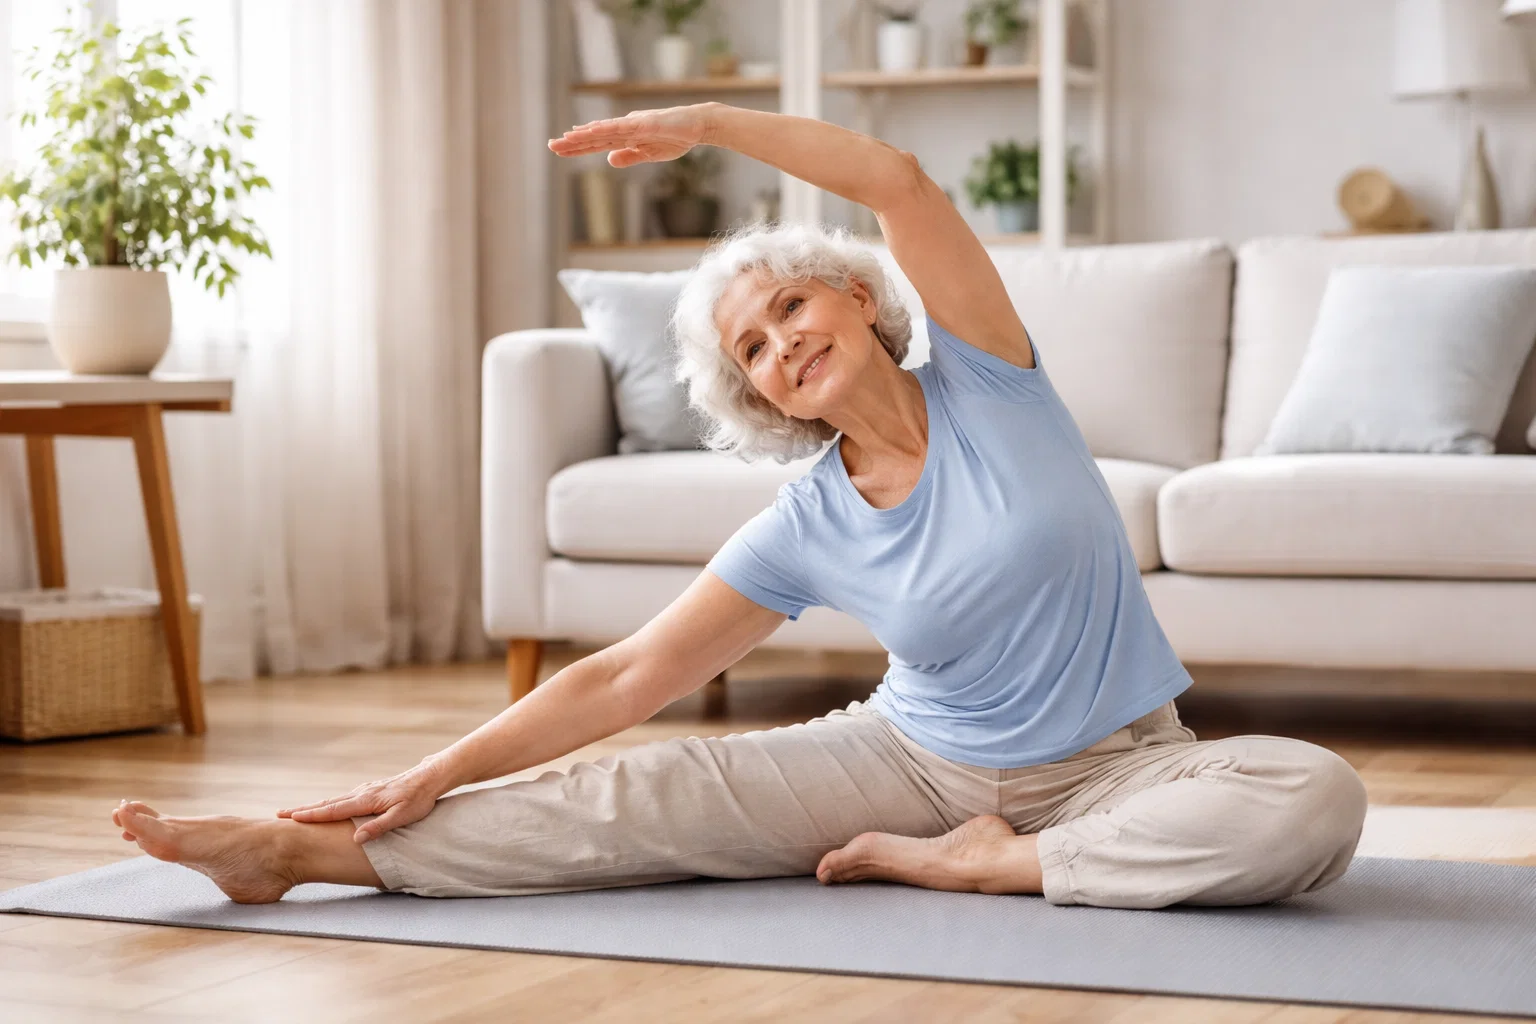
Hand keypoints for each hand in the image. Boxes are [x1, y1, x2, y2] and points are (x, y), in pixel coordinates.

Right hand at [277, 756, 451, 843]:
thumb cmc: (418, 799)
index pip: (332, 810)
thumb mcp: (402, 816)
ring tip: (296, 812)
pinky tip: (326, 807)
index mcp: (365, 801)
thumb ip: (379, 827)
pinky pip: (344, 799)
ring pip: (334, 800)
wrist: (430, 777)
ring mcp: (365, 790)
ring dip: (314, 806)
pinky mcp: (371, 791)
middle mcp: (361, 793)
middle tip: (279, 814)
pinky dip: (329, 804)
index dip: (310, 816)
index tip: (289, 818)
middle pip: (327, 803)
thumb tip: (356, 839)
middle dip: (303, 810)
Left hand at [547, 105, 710, 166]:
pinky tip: (591, 131)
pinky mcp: (644, 123)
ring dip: (584, 135)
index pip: (597, 143)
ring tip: (564, 139)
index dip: (578, 147)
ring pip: (603, 130)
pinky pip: (621, 127)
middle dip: (573, 142)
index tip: (559, 149)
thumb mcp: (650, 154)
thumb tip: (608, 160)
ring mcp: (634, 124)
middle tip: (551, 145)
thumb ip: (629, 156)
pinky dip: (605, 129)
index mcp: (626, 136)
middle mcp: (625, 127)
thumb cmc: (676, 137)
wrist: (698, 126)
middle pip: (595, 136)